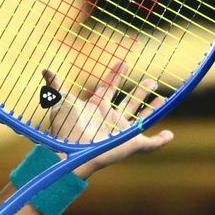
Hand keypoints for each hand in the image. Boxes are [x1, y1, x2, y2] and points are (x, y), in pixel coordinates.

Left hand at [43, 60, 173, 176]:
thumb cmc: (65, 129)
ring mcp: (121, 132)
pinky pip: (150, 144)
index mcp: (96, 108)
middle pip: (129, 102)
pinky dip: (160, 141)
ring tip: (163, 98)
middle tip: (151, 80)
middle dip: (140, 91)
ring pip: (142, 118)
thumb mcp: (61, 102)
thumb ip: (55, 85)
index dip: (115, 75)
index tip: (123, 62)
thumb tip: (45, 70)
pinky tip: (169, 135)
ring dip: (153, 108)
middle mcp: (110, 119)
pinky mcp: (131, 144)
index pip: (108, 88)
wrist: (72, 151)